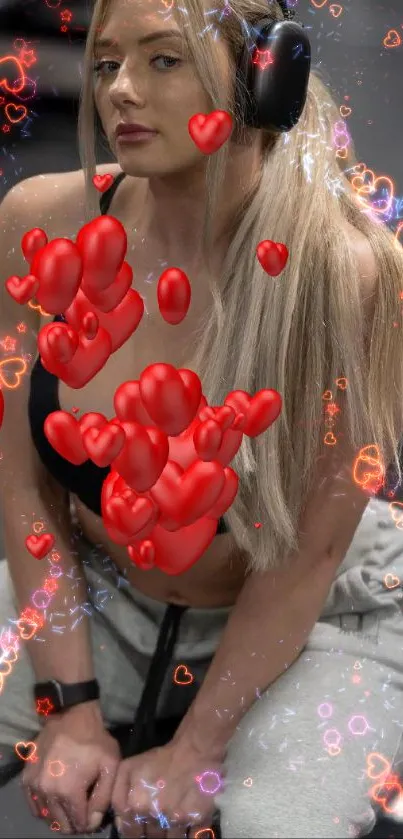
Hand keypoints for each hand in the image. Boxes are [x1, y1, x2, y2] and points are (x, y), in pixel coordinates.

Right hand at [21, 701, 120, 833]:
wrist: (72, 715)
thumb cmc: (94, 740)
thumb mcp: (110, 766)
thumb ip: (103, 798)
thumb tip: (92, 822)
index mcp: (69, 792)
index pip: (78, 823)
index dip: (88, 822)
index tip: (93, 815)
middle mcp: (48, 792)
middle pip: (61, 823)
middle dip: (73, 822)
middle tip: (82, 811)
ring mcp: (34, 784)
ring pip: (46, 816)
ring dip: (58, 816)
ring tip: (69, 807)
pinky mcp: (27, 777)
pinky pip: (33, 804)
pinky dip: (42, 808)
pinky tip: (54, 801)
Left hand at [111, 739, 224, 837]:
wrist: (194, 751)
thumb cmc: (160, 759)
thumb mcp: (128, 769)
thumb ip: (118, 796)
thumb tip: (121, 823)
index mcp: (135, 804)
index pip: (129, 832)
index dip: (133, 829)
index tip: (140, 824)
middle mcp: (154, 815)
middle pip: (150, 837)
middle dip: (151, 830)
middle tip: (157, 816)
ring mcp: (176, 820)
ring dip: (169, 832)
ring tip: (171, 817)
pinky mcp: (197, 820)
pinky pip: (191, 837)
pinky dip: (189, 834)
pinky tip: (187, 823)